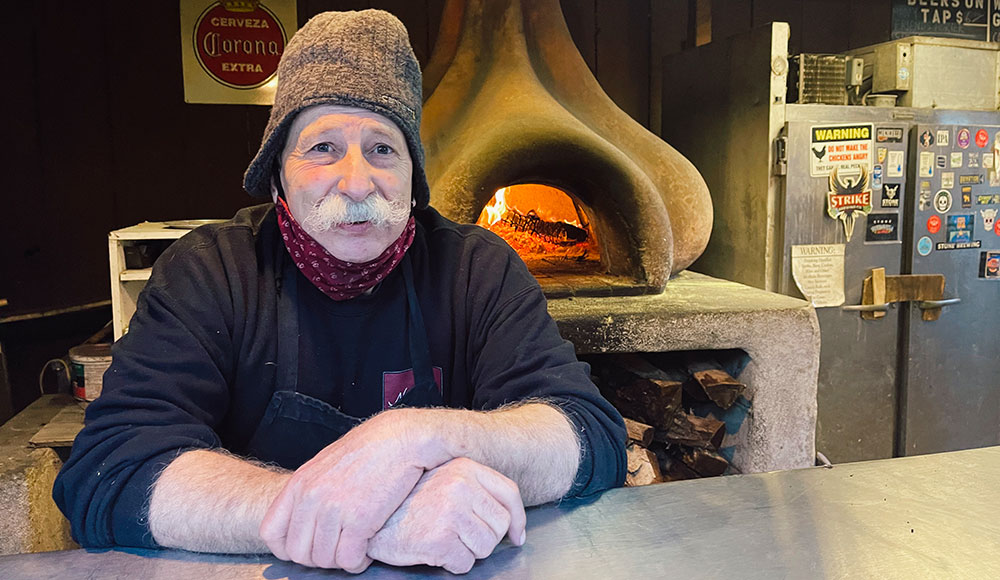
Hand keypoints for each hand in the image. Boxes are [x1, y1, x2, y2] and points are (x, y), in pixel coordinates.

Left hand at [259, 410, 441, 571]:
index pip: (271, 532)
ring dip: (341, 561)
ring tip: (355, 548)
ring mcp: (334, 508)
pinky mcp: (360, 518)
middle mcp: (312, 497)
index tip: (306, 549)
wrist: (401, 438)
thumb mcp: (327, 464)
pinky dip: (358, 562)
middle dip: (318, 559)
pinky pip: (348, 559)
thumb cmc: (370, 449)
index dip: (287, 548)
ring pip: (324, 560)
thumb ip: (310, 490)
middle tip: (338, 550)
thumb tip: (304, 518)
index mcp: (300, 483)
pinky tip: (367, 550)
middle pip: (298, 553)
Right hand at [368, 457, 526, 573]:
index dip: (517, 519)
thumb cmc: (406, 503)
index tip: (516, 535)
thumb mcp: (444, 481)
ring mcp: (450, 512)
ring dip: (467, 552)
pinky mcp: (439, 539)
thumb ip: (476, 491)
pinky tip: (434, 550)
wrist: (370, 517)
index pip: (509, 493)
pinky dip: (452, 564)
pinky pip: (465, 564)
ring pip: (485, 547)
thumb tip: (515, 528)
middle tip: (460, 535)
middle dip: (484, 538)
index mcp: (464, 467)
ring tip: (444, 540)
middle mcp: (460, 486)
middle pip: (500, 525)